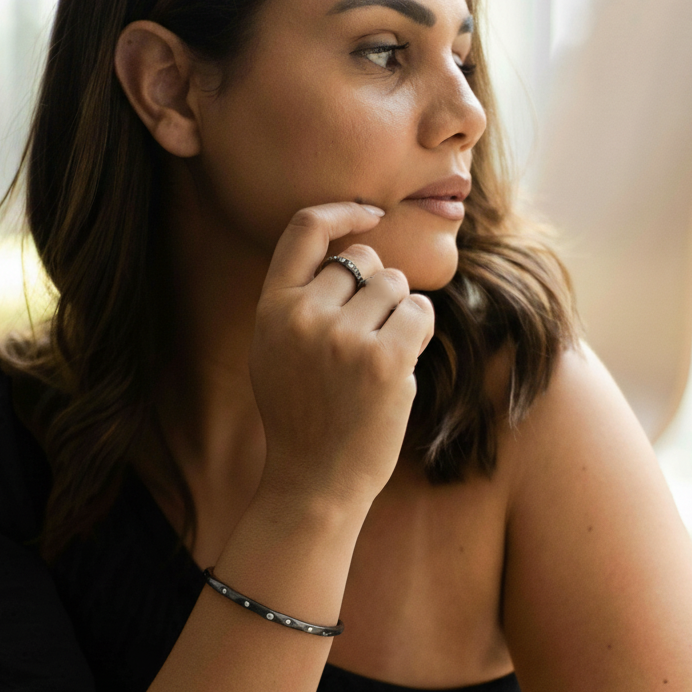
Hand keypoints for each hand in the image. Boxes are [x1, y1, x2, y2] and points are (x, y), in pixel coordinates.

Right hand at [249, 202, 434, 511]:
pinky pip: (419, 311)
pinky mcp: (384, 360)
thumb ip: (298, 301)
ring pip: (396, 284)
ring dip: (400, 311)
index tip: (370, 213)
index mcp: (272, 308)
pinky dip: (419, 330)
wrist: (314, 481)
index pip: (304, 229)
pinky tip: (401, 361)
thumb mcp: (275, 350)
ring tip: (380, 353)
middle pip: (363, 259)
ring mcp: (343, 337)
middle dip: (377, 287)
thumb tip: (350, 253)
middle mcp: (303, 315)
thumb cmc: (303, 413)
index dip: (342, 210)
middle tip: (368, 333)